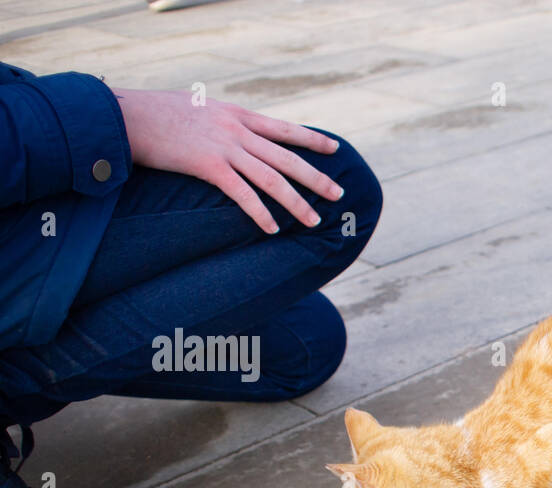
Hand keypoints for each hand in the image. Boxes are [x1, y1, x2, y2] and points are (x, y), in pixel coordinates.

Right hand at [112, 88, 343, 233]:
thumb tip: (230, 128)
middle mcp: (236, 129)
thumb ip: (220, 119)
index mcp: (236, 113)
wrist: (125, 114)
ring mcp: (224, 148)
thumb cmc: (155, 112)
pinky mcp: (207, 166)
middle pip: (287, 157)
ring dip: (296, 203)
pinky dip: (260, 213)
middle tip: (339, 194)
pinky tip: (273, 230)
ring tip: (314, 221)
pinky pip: (242, 194)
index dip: (311, 140)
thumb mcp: (197, 106)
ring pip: (272, 179)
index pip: (284, 128)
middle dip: (316, 177)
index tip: (334, 150)